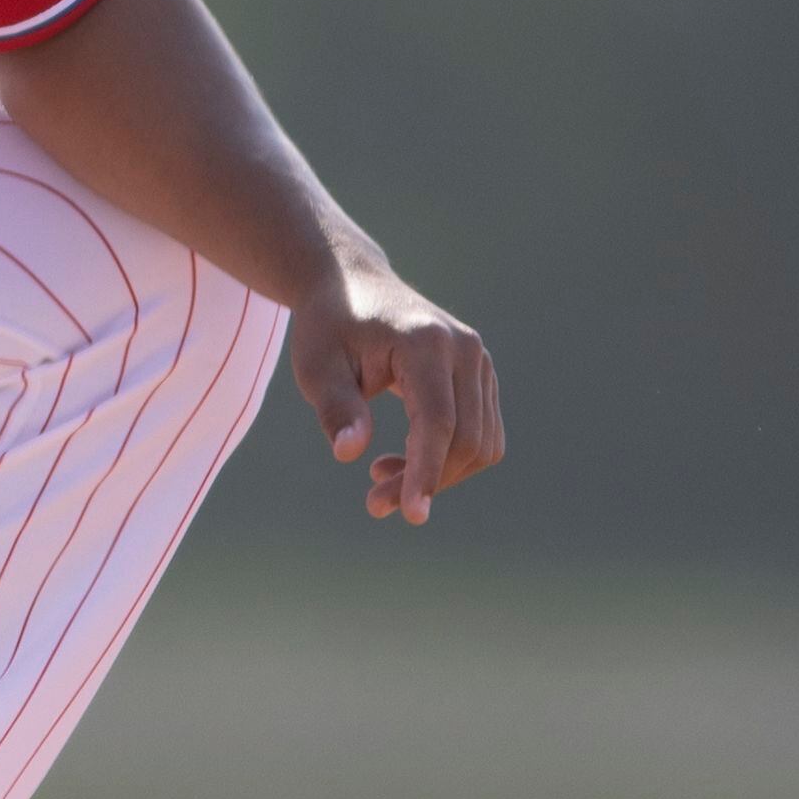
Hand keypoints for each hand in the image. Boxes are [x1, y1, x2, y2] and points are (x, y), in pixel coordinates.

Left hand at [292, 263, 503, 524]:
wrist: (354, 284)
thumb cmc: (330, 327)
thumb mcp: (317, 367)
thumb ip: (336, 409)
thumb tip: (350, 454)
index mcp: (425, 343)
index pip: (438, 421)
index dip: (427, 471)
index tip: (411, 514)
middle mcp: (465, 349)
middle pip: (465, 438)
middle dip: (426, 481)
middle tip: (374, 504)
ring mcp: (480, 361)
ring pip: (480, 442)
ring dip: (439, 474)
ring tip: (380, 477)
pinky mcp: (481, 375)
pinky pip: (482, 433)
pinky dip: (449, 458)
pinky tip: (405, 457)